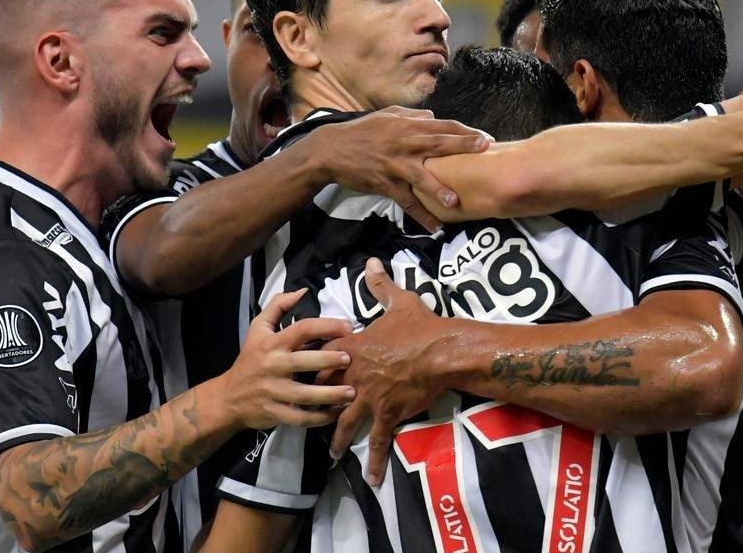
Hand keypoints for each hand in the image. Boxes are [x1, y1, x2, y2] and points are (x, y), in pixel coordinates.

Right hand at [219, 290, 355, 429]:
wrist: (228, 396)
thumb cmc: (250, 359)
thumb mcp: (258, 328)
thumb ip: (278, 306)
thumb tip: (303, 291)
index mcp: (272, 343)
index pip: (301, 329)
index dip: (326, 326)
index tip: (348, 328)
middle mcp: (273, 366)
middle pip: (305, 361)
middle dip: (330, 360)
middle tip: (351, 359)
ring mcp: (274, 392)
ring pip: (305, 395)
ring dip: (330, 394)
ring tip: (352, 392)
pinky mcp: (275, 413)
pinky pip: (300, 418)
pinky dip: (320, 418)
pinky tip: (337, 413)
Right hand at [310, 107, 490, 231]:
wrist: (332, 150)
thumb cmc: (361, 131)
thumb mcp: (386, 116)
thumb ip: (412, 116)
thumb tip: (434, 116)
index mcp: (407, 126)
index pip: (442, 126)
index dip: (465, 131)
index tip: (485, 137)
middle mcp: (404, 144)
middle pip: (438, 144)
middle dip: (463, 146)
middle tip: (486, 150)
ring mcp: (394, 166)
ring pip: (421, 177)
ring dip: (439, 189)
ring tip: (455, 200)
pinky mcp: (386, 185)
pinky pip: (406, 202)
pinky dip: (421, 216)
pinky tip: (436, 227)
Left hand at [321, 258, 446, 485]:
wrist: (441, 351)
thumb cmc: (420, 325)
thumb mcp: (399, 301)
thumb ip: (380, 285)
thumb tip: (371, 262)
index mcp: (352, 347)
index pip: (321, 356)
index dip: (311, 363)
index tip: (301, 371)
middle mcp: (353, 374)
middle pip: (323, 391)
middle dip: (313, 404)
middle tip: (304, 415)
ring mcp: (368, 396)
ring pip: (344, 421)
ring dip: (337, 438)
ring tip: (331, 453)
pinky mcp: (386, 413)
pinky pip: (378, 441)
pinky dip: (375, 461)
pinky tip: (373, 479)